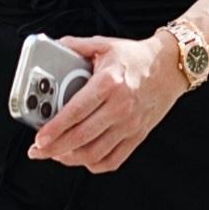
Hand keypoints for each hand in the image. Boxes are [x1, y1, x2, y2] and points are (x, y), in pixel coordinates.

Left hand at [29, 31, 185, 176]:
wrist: (171, 67)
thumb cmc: (137, 58)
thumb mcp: (105, 45)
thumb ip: (77, 46)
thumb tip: (54, 45)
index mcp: (109, 83)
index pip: (76, 112)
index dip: (55, 128)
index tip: (39, 137)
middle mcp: (120, 107)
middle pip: (81, 137)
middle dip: (54, 148)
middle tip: (38, 150)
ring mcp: (129, 125)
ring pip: (94, 153)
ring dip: (70, 158)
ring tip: (55, 154)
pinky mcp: (137, 136)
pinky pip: (112, 160)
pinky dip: (93, 164)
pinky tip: (81, 158)